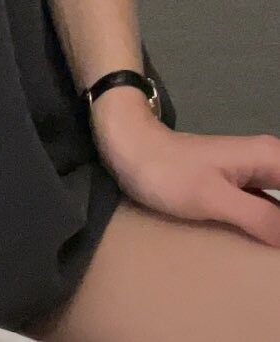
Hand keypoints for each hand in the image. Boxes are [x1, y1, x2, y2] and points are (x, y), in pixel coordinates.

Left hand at [97, 123, 279, 247]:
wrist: (130, 148)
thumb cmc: (169, 171)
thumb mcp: (215, 198)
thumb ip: (261, 218)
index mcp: (270, 158)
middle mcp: (268, 161)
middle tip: (276, 247)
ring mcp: (253, 173)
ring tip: (273, 247)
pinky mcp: (238, 187)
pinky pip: (270, 206)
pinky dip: (276, 223)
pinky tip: (272, 241)